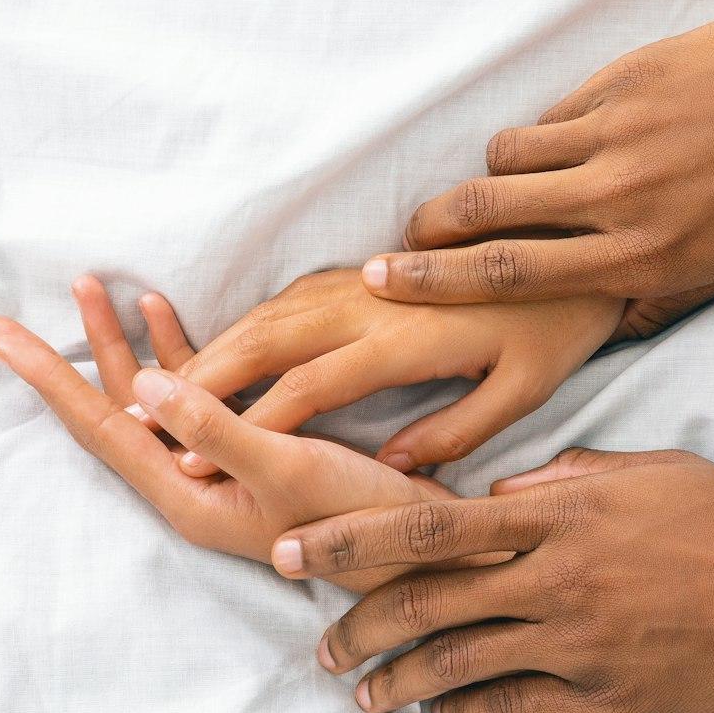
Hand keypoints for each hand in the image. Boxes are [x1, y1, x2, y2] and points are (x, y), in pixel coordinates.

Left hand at [0, 276, 455, 592]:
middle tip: (8, 319)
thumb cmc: (361, 521)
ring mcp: (218, 472)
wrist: (425, 555)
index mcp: (185, 496)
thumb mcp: (286, 468)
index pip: (99, 429)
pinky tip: (161, 313)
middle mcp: (190, 486)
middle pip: (111, 412)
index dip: (47, 378)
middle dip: (68, 357)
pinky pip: (194, 396)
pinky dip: (175, 352)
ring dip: (119, 345)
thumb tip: (145, 383)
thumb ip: (215, 427)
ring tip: (87, 289)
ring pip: (149, 400)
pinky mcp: (252, 454)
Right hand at [171, 269, 621, 474]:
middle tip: (139, 413)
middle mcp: (375, 302)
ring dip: (212, 348)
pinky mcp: (366, 272)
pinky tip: (215, 348)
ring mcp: (366, 281)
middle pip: (268, 339)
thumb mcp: (522, 390)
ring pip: (271, 312)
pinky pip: (290, 297)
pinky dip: (244, 324)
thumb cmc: (556, 329)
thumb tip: (393, 470)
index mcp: (408, 339)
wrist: (574, 243)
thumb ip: (454, 432)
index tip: (195, 458)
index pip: (309, 387)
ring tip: (157, 383)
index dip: (249, 424)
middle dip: (201, 379)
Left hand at [267, 448, 713, 712]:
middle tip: (317, 642)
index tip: (294, 553)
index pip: (428, 523)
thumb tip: (505, 485)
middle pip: (424, 601)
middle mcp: (558, 576)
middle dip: (354, 622)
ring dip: (396, 683)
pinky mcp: (608, 703)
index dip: (349, 541)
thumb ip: (572, 475)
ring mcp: (581, 644)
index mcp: (563, 510)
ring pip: (455, 665)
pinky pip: (511, 712)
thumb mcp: (656, 473)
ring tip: (362, 694)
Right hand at [361, 0, 713, 337]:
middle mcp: (623, 198)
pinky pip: (557, 112)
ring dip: (493, 174)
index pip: (511, 275)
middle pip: (487, 212)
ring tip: (498, 189)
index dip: (436, 281)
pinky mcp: (627, 79)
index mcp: (646, 257)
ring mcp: (621, 133)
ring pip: (512, 154)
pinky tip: (569, 141)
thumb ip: (659, 297)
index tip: (383, 280)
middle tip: (399, 239)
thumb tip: (605, 325)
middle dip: (428, 228)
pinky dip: (548, 132)